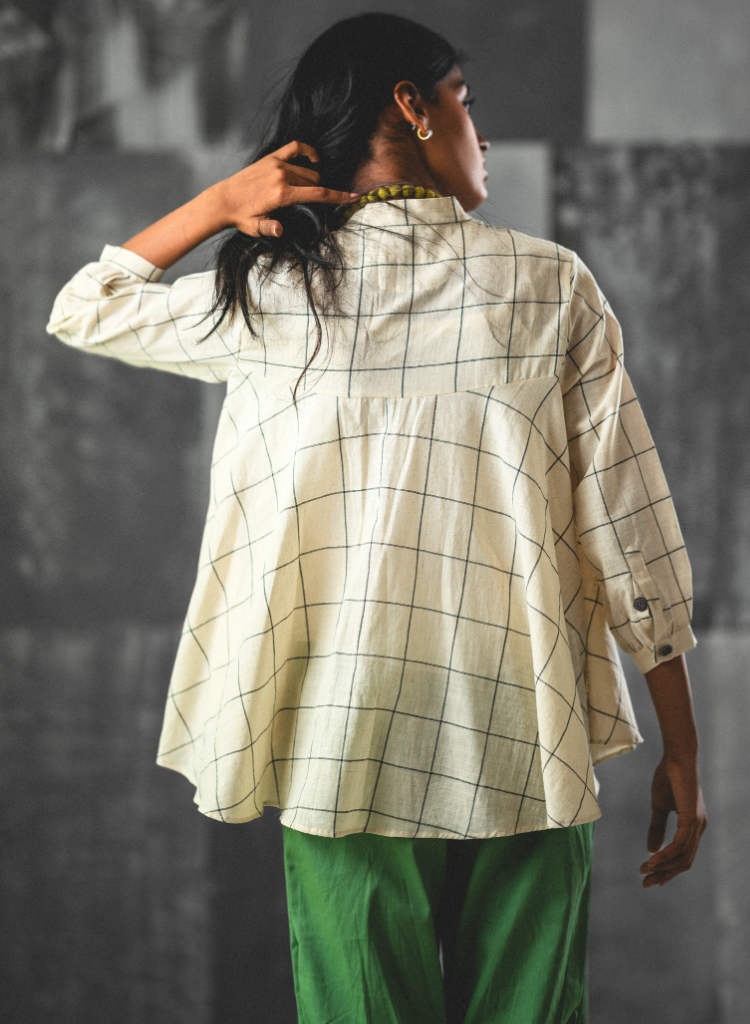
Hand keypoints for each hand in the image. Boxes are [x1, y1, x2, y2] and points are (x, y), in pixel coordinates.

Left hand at [213, 140, 357, 237]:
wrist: (224, 200)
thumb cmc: (242, 217)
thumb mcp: (256, 228)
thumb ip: (270, 229)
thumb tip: (280, 231)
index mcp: (282, 194)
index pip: (317, 194)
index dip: (337, 196)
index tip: (352, 196)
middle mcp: (282, 176)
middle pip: (314, 182)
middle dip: (319, 192)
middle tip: (312, 204)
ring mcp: (277, 164)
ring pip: (308, 170)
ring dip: (312, 180)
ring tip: (305, 192)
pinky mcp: (272, 158)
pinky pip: (296, 148)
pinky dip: (308, 152)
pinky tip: (314, 160)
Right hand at [640, 756, 706, 887]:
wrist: (676, 756)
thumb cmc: (668, 777)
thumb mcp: (659, 806)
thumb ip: (657, 828)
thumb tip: (651, 850)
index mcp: (694, 826)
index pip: (683, 856)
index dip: (667, 868)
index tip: (650, 876)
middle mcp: (699, 828)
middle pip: (684, 861)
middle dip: (665, 874)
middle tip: (646, 883)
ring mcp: (698, 824)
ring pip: (682, 856)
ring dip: (663, 866)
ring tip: (644, 870)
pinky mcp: (692, 819)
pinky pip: (680, 844)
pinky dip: (666, 854)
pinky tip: (652, 858)